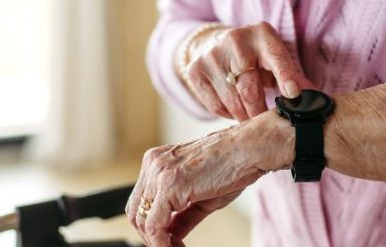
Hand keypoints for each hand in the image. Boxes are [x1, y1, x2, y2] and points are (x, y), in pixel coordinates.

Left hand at [125, 111, 292, 245]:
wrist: (250, 149)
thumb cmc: (233, 164)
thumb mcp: (201, 195)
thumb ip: (181, 215)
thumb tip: (169, 235)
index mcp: (158, 161)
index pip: (140, 201)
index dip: (151, 226)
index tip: (171, 241)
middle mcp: (153, 164)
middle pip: (135, 211)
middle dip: (151, 236)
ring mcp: (159, 173)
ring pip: (141, 220)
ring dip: (157, 241)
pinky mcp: (169, 185)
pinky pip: (154, 224)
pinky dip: (162, 242)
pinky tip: (177, 246)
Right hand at [179, 22, 305, 120]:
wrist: (214, 41)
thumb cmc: (255, 55)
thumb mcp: (274, 57)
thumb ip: (293, 76)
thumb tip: (314, 100)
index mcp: (262, 35)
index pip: (276, 57)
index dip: (285, 77)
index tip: (293, 95)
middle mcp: (235, 41)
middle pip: (250, 89)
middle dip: (260, 112)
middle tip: (267, 124)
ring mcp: (211, 55)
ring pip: (232, 101)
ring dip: (244, 116)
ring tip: (251, 119)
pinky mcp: (195, 70)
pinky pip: (215, 106)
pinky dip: (228, 114)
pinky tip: (234, 109)